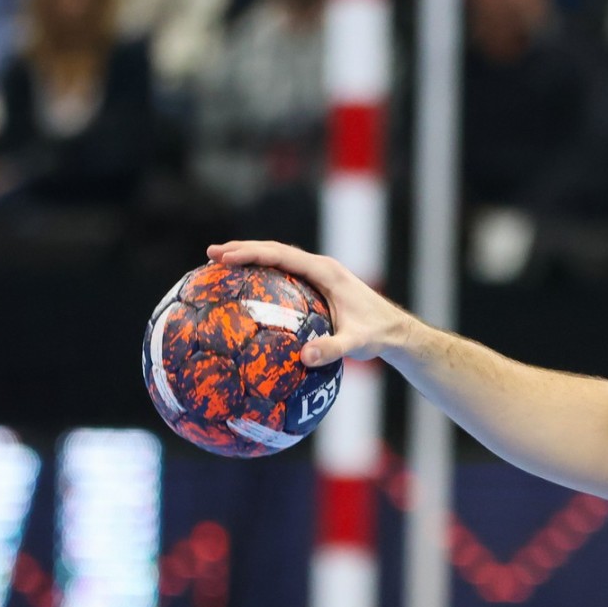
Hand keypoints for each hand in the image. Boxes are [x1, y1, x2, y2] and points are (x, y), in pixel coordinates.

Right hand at [207, 240, 410, 366]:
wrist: (396, 332)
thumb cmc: (378, 335)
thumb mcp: (357, 343)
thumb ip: (333, 349)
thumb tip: (305, 357)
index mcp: (326, 272)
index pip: (283, 256)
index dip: (253, 253)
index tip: (226, 257)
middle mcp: (321, 268)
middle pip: (276, 251)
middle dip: (243, 249)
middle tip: (211, 254)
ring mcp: (320, 276)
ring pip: (279, 260)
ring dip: (251, 258)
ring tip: (219, 263)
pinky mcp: (318, 287)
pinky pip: (285, 275)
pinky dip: (264, 274)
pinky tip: (246, 289)